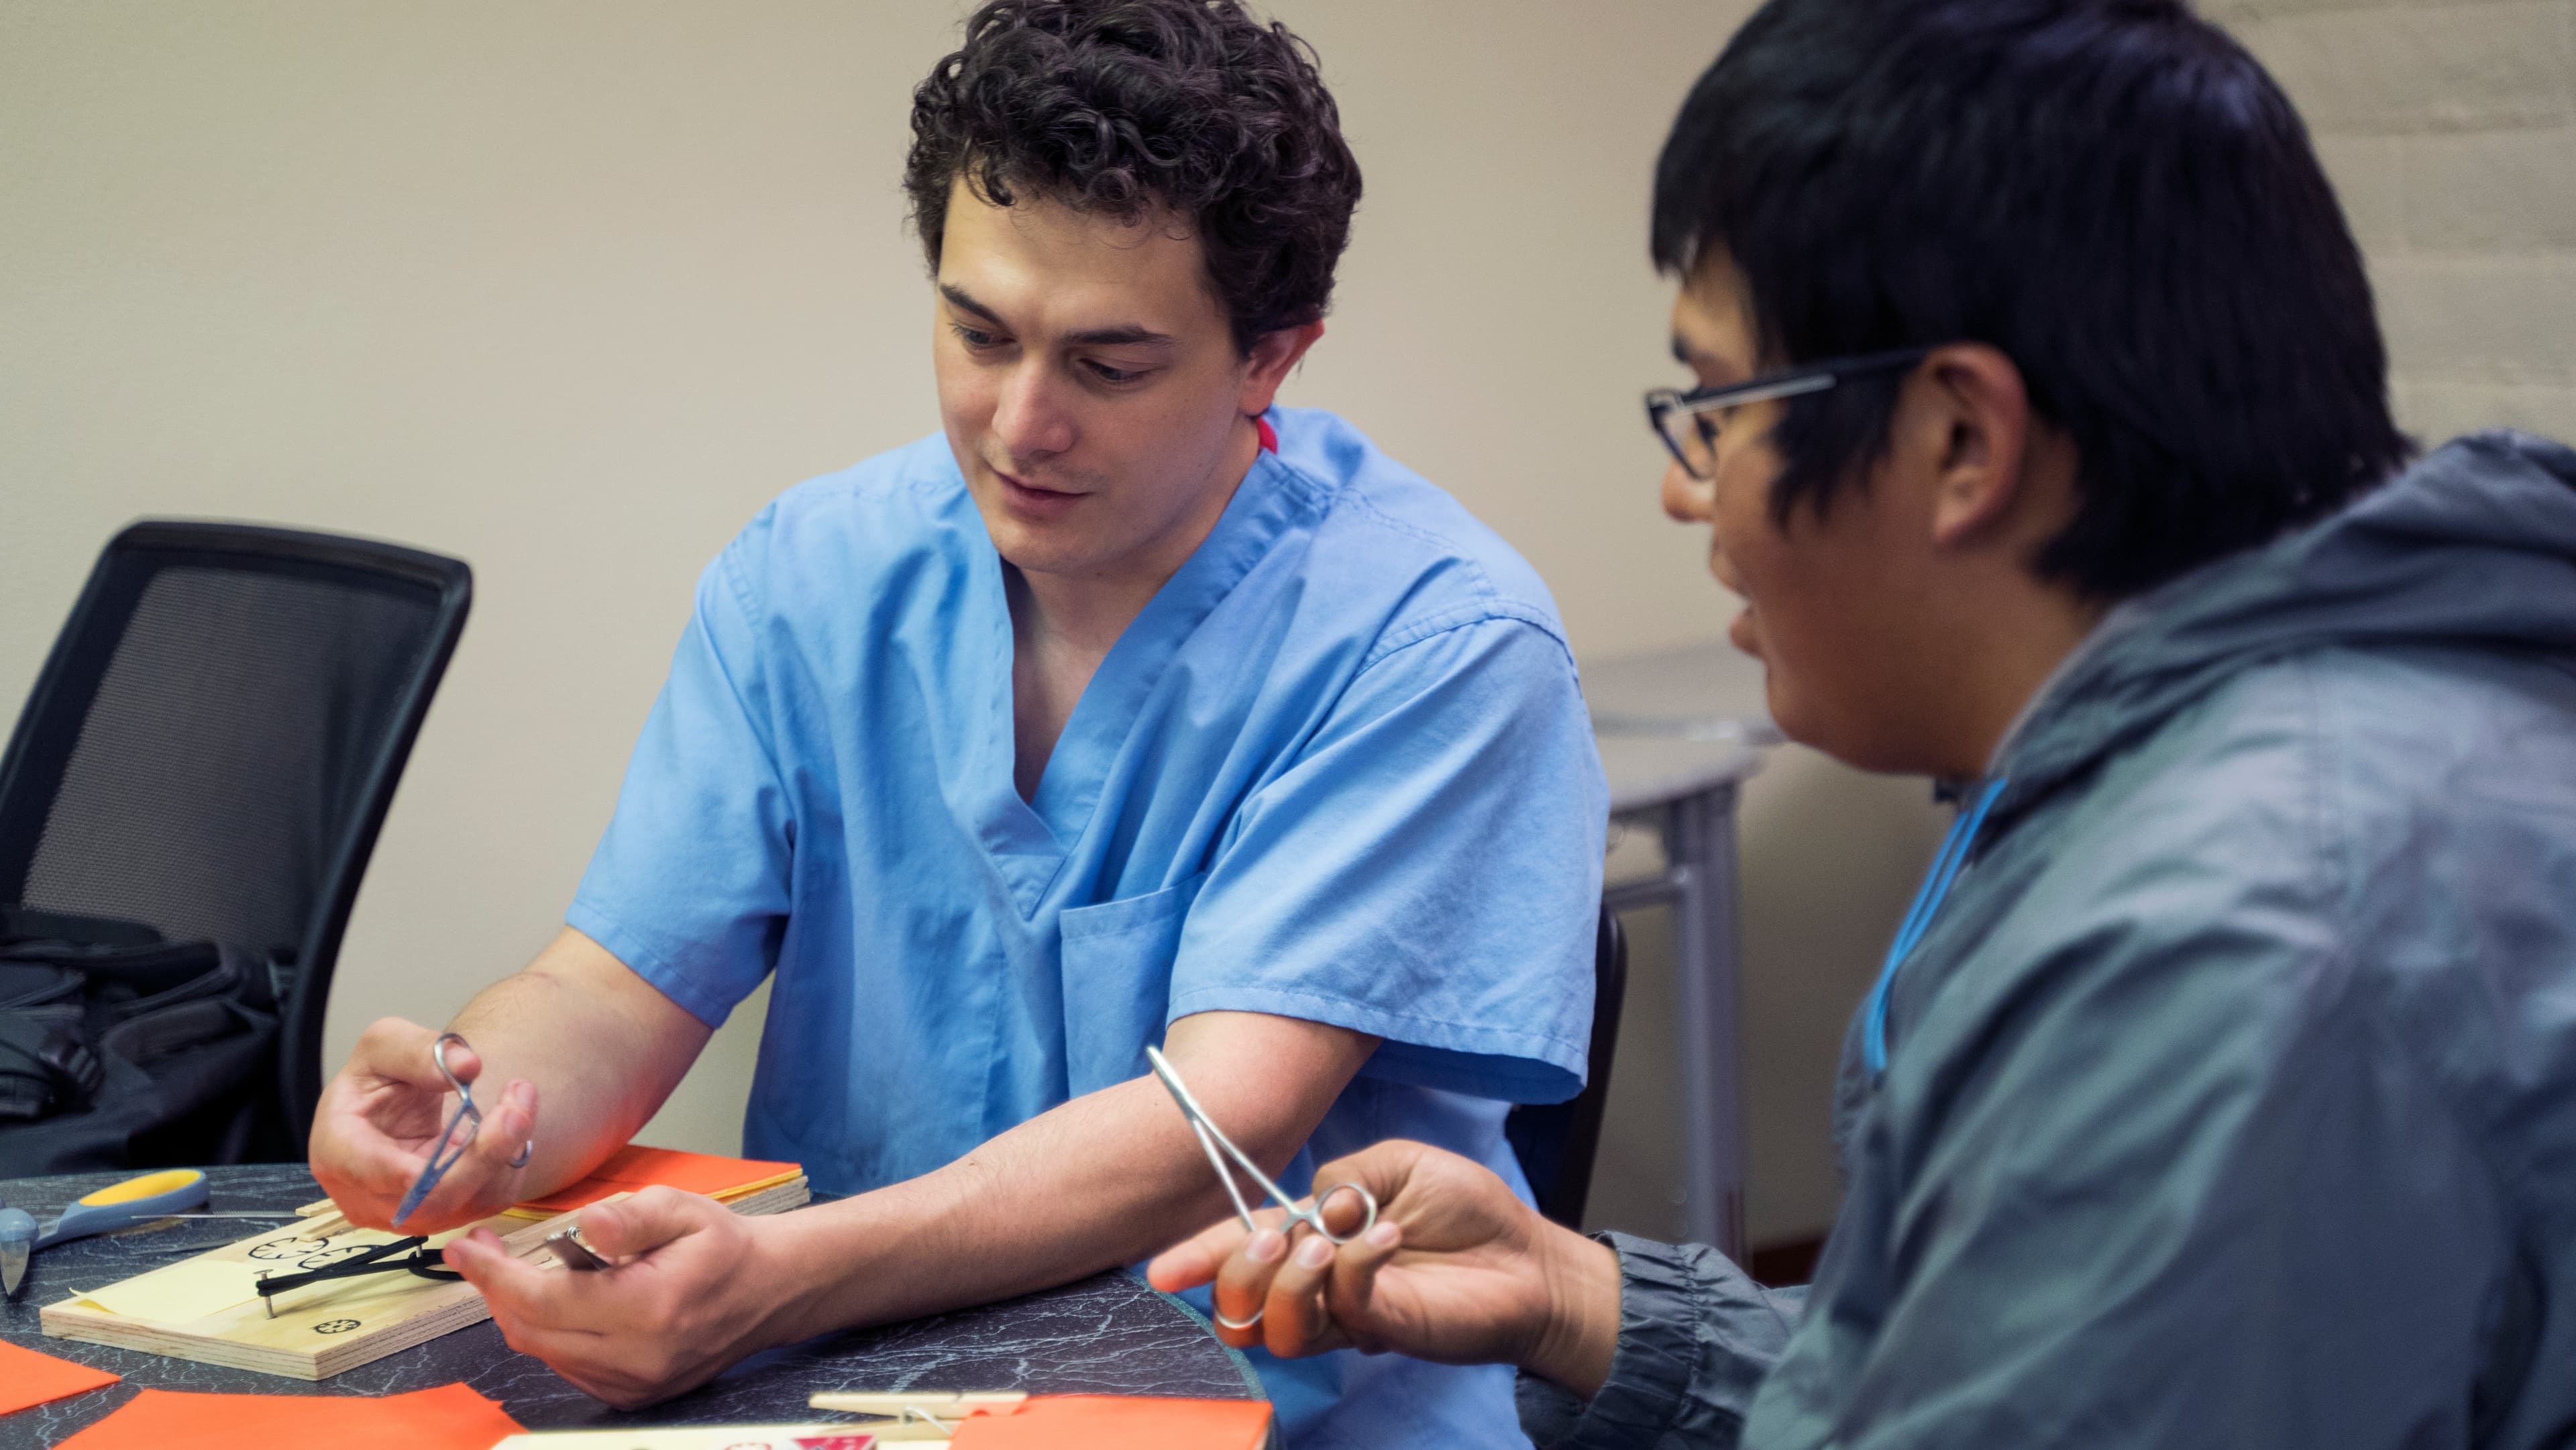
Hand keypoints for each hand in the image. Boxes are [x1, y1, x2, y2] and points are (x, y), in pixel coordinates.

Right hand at [308, 1018, 538, 1231]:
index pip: (375, 1174)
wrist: (391, 1108)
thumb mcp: (384, 1044)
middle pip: (434, 1196)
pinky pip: (489, 1201)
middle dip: (486, 1150)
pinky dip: (509, 1163)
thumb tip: (466, 1066)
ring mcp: (408, 1215)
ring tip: (519, 1098)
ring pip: (470, 1202)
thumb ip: (418, 1051)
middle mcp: (369, 1198)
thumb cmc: (376, 1078)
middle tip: (518, 1102)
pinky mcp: (444, 1216)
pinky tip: (509, 1125)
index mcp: (337, 1153)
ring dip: (507, 1152)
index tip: (470, 1128)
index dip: (423, 1165)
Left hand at [443, 1187, 795, 1407]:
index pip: (543, 1301)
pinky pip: (567, 1367)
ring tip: (518, 1272)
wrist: (770, 1291)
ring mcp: (634, 1384)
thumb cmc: (723, 1245)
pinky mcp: (632, 1395)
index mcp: (648, 1309)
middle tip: (484, 1252)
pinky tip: (557, 1303)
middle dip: (496, 1291)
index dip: (493, 1276)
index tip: (463, 1247)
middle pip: (532, 1333)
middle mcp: (636, 1359)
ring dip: (520, 1314)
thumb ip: (631, 1217)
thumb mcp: (684, 1209)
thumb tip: (586, 1226)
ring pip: (544, 1354)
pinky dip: (549, 1335)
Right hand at [1145, 1139, 1621, 1394]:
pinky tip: (1389, 1237)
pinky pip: (1342, 1304)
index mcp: (1311, 1237)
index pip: (1239, 1253)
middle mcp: (1319, 1284)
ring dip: (1287, 1277)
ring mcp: (1348, 1313)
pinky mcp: (1383, 1327)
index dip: (1197, 1258)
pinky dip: (1356, 1263)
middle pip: (1239, 1302)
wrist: (1526, 1256)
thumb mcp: (1395, 1163)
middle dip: (1234, 1267)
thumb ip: (1341, 1177)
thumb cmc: (1464, 1209)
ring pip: (1276, 1323)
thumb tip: (1311, 1208)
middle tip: (1269, 1236)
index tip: (1162, 1269)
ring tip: (1325, 1243)